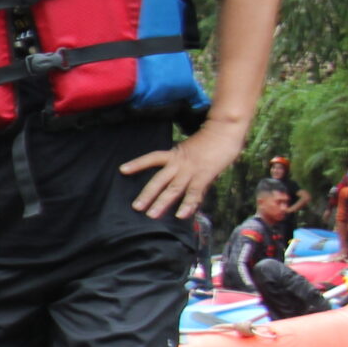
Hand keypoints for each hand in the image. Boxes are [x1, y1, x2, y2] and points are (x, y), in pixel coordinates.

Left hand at [122, 122, 244, 219]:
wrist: (224, 130)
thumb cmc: (210, 141)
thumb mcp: (192, 151)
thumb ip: (186, 166)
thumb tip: (184, 181)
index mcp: (174, 154)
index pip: (151, 158)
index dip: (137, 164)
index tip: (122, 170)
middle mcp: (179, 163)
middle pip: (159, 180)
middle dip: (147, 194)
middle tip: (136, 207)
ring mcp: (191, 170)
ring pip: (173, 189)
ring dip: (161, 203)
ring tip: (151, 215)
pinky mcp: (204, 176)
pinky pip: (194, 193)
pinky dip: (187, 205)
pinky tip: (181, 215)